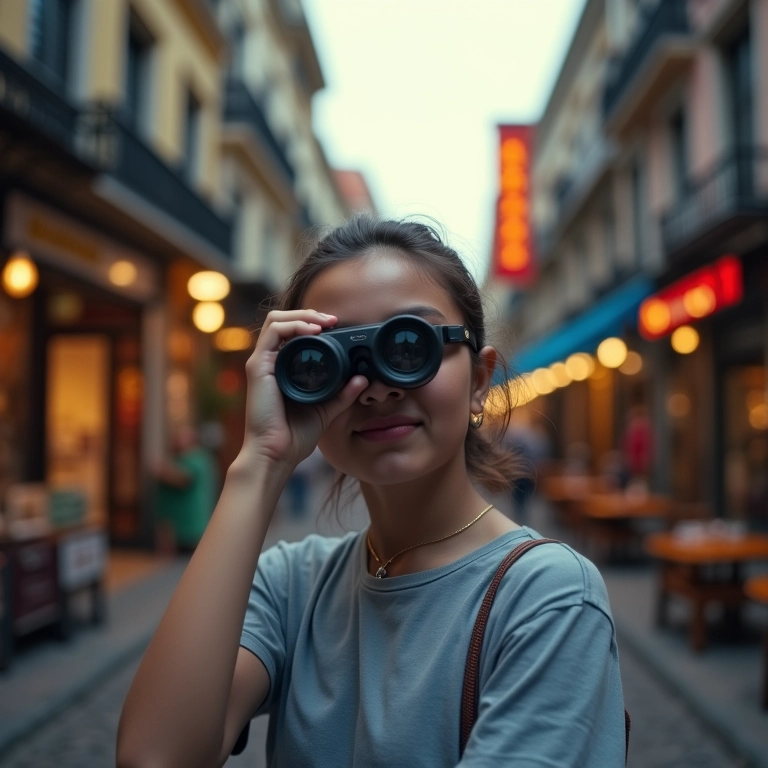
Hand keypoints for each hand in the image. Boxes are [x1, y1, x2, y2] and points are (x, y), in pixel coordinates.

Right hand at [239, 309, 367, 468]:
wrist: (277, 454)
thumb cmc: (295, 435)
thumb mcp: (326, 409)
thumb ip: (343, 394)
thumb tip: (362, 378)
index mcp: (283, 368)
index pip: (293, 332)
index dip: (314, 323)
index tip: (337, 327)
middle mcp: (270, 362)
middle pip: (284, 320)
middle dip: (310, 314)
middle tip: (334, 320)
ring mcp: (262, 363)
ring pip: (276, 320)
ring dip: (302, 315)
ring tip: (324, 322)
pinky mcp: (258, 367)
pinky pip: (273, 332)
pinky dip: (294, 325)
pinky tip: (312, 331)